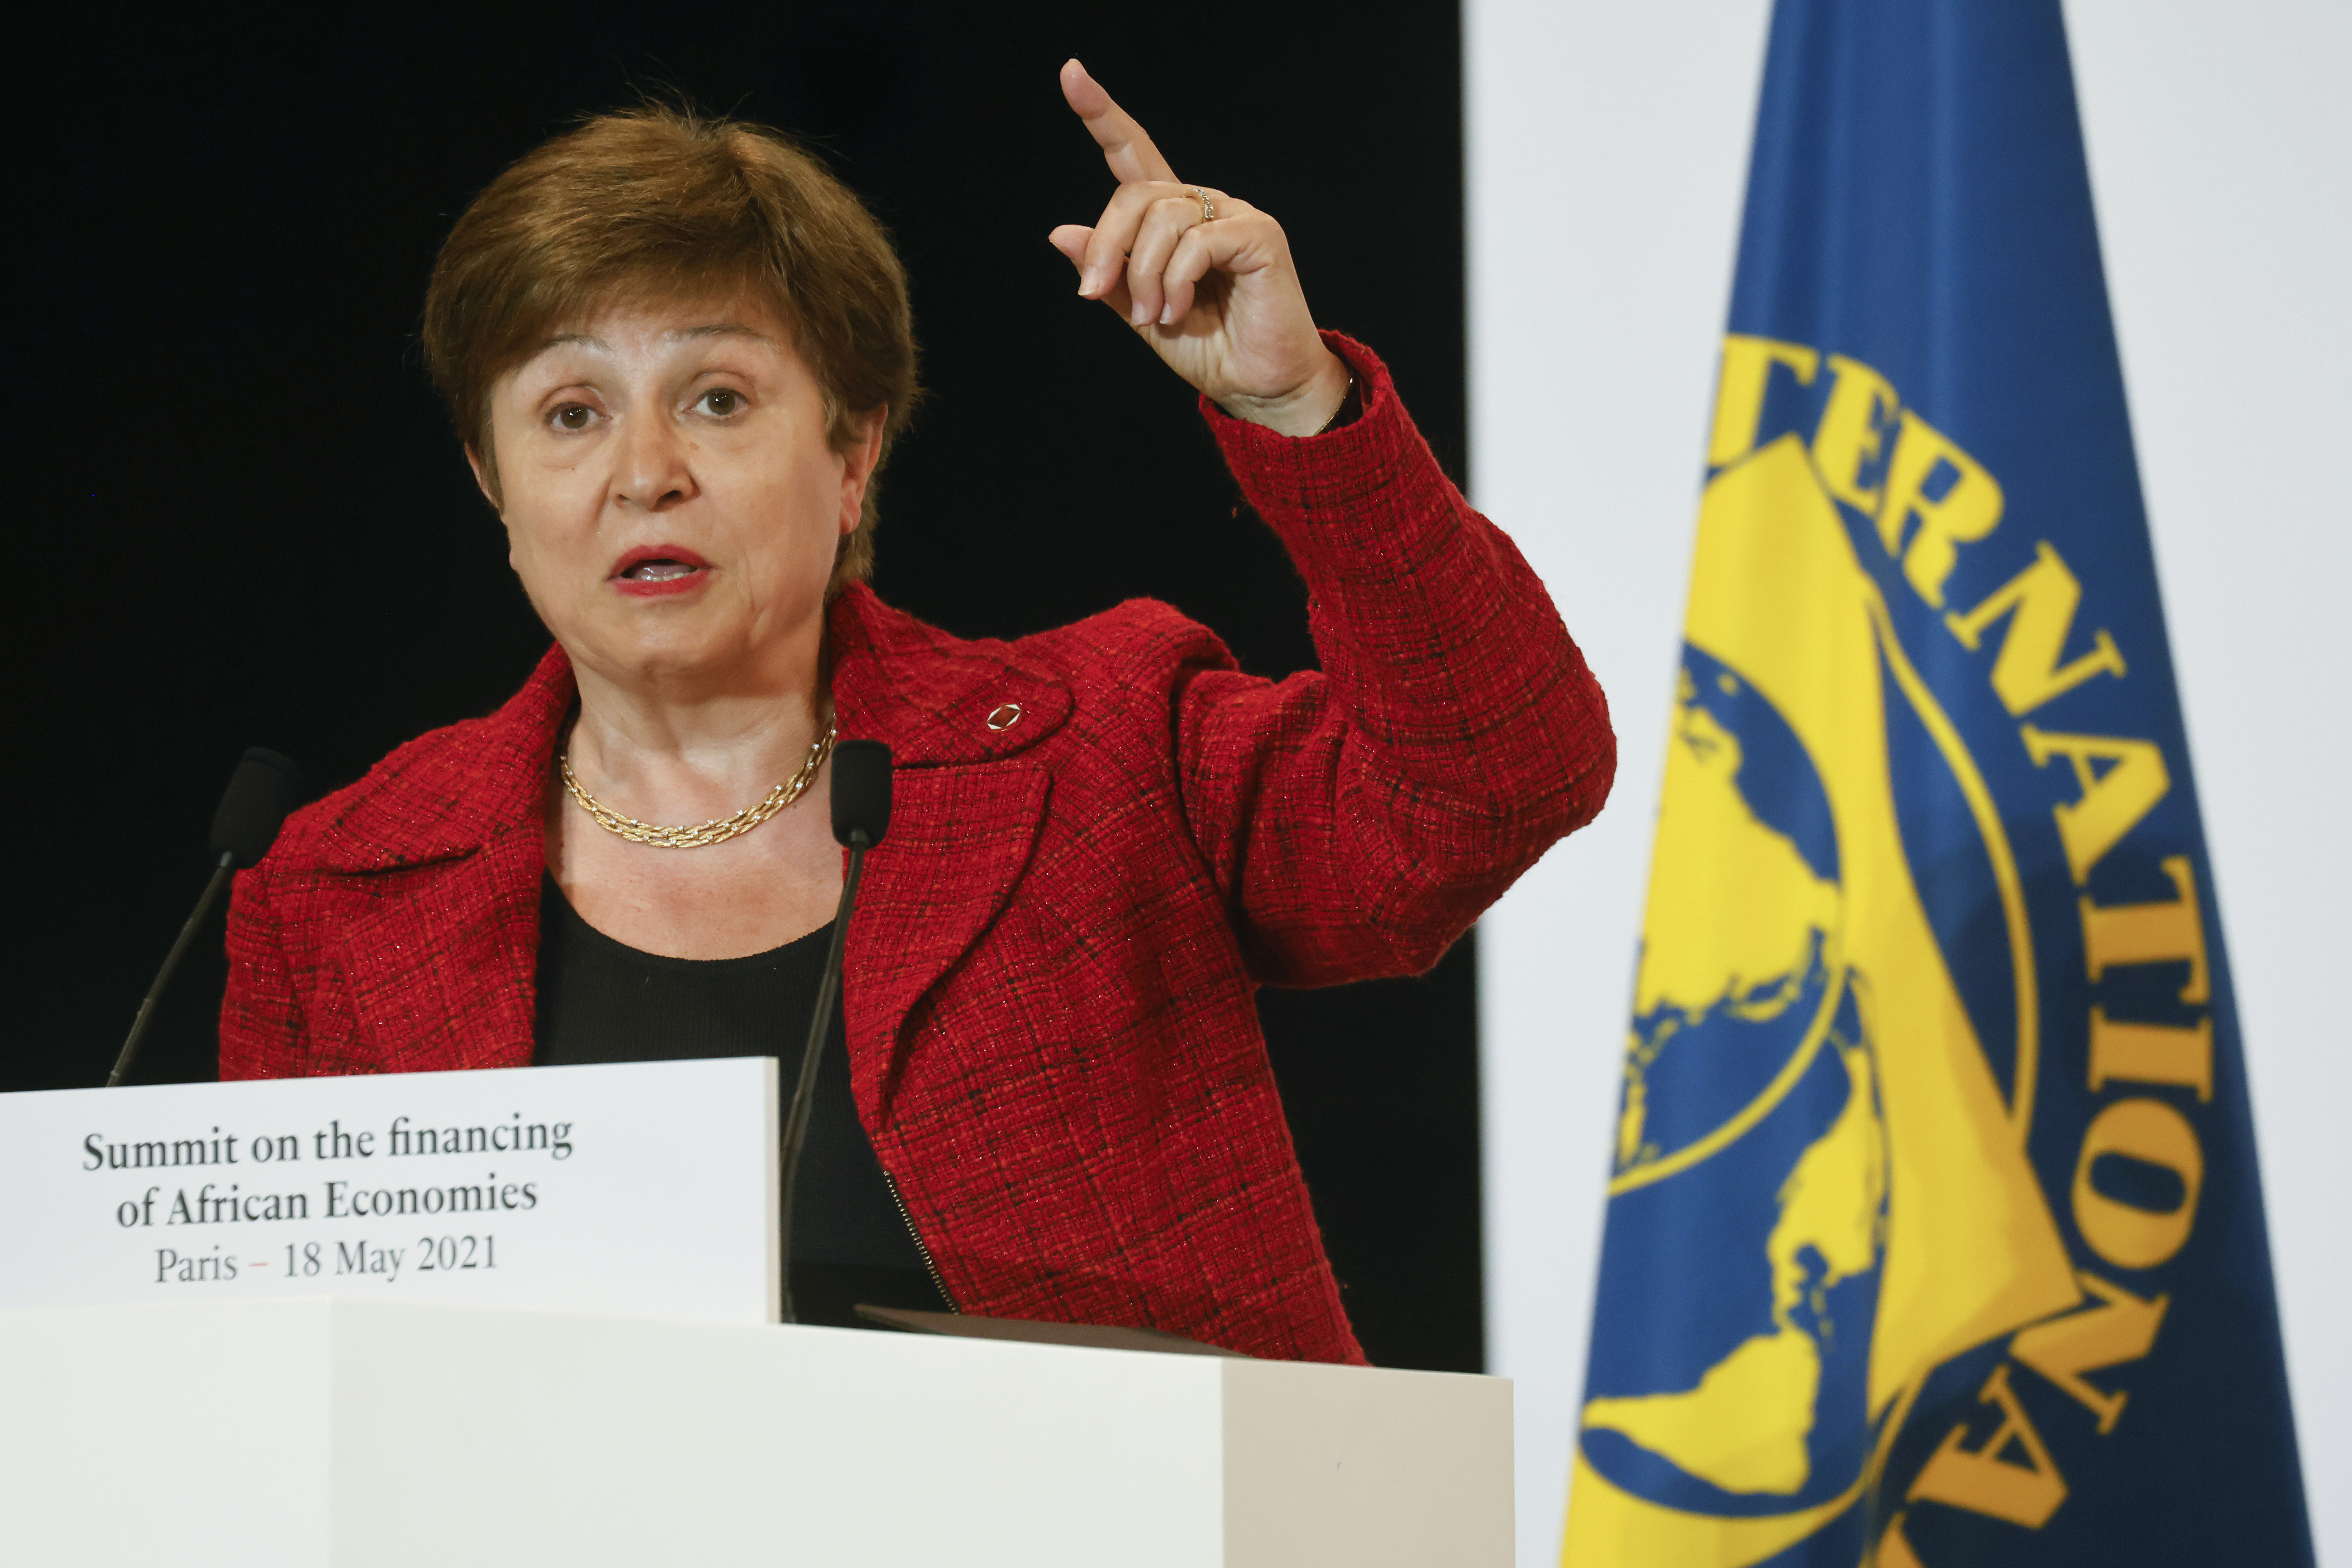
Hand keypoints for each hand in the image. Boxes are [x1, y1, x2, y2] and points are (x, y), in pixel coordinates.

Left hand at [1048, 60, 1351, 436]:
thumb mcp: (1137, 312)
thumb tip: (1060, 233)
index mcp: (1172, 217)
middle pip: (1135, 191)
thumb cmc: (1208, 348)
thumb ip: (1106, 274)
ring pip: (1163, 217)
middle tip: (1101, 293)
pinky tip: (1179, 310)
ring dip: (1145, 275)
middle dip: (1108, 245)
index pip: (1133, 153)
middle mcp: (1203, 205)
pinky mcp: (1259, 235)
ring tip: (1156, 314)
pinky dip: (1178, 281)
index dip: (1102, 114)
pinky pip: (1198, 241)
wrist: (1258, 386)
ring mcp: (1234, 215)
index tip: (1071, 73)